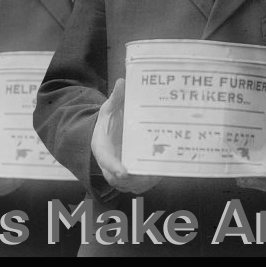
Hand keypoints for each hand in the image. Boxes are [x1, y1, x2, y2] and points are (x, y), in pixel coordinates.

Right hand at [91, 79, 160, 194]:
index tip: (124, 172)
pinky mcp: (133, 176)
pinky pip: (141, 183)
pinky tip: (164, 171)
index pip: (106, 161)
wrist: (109, 136)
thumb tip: (123, 81)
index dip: (114, 168)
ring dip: (145, 182)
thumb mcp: (110, 109)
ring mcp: (121, 173)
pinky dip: (151, 181)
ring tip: (159, 173)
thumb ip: (117, 98)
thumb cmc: (110, 122)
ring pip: (133, 184)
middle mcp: (110, 164)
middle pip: (120, 179)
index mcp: (101, 148)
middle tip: (150, 175)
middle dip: (134, 179)